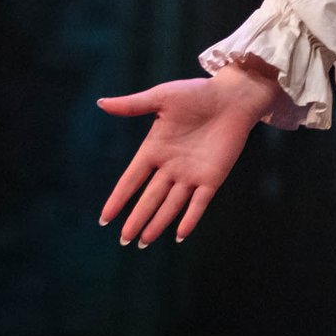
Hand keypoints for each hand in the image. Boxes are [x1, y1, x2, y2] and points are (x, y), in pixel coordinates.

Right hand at [96, 62, 282, 245]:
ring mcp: (192, 173)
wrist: (234, 96)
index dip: (118, 199)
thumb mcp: (162, 97)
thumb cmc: (198, 93)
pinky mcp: (213, 176)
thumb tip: (101, 103)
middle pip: (149, 198)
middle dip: (136, 219)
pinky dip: (190, 218)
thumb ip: (133, 105)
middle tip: (123, 240)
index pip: (131, 180)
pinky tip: (179, 235)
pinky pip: (199, 202)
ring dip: (158, 223)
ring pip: (171, 204)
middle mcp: (170, 166)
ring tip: (143, 242)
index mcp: (154, 149)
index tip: (105, 218)